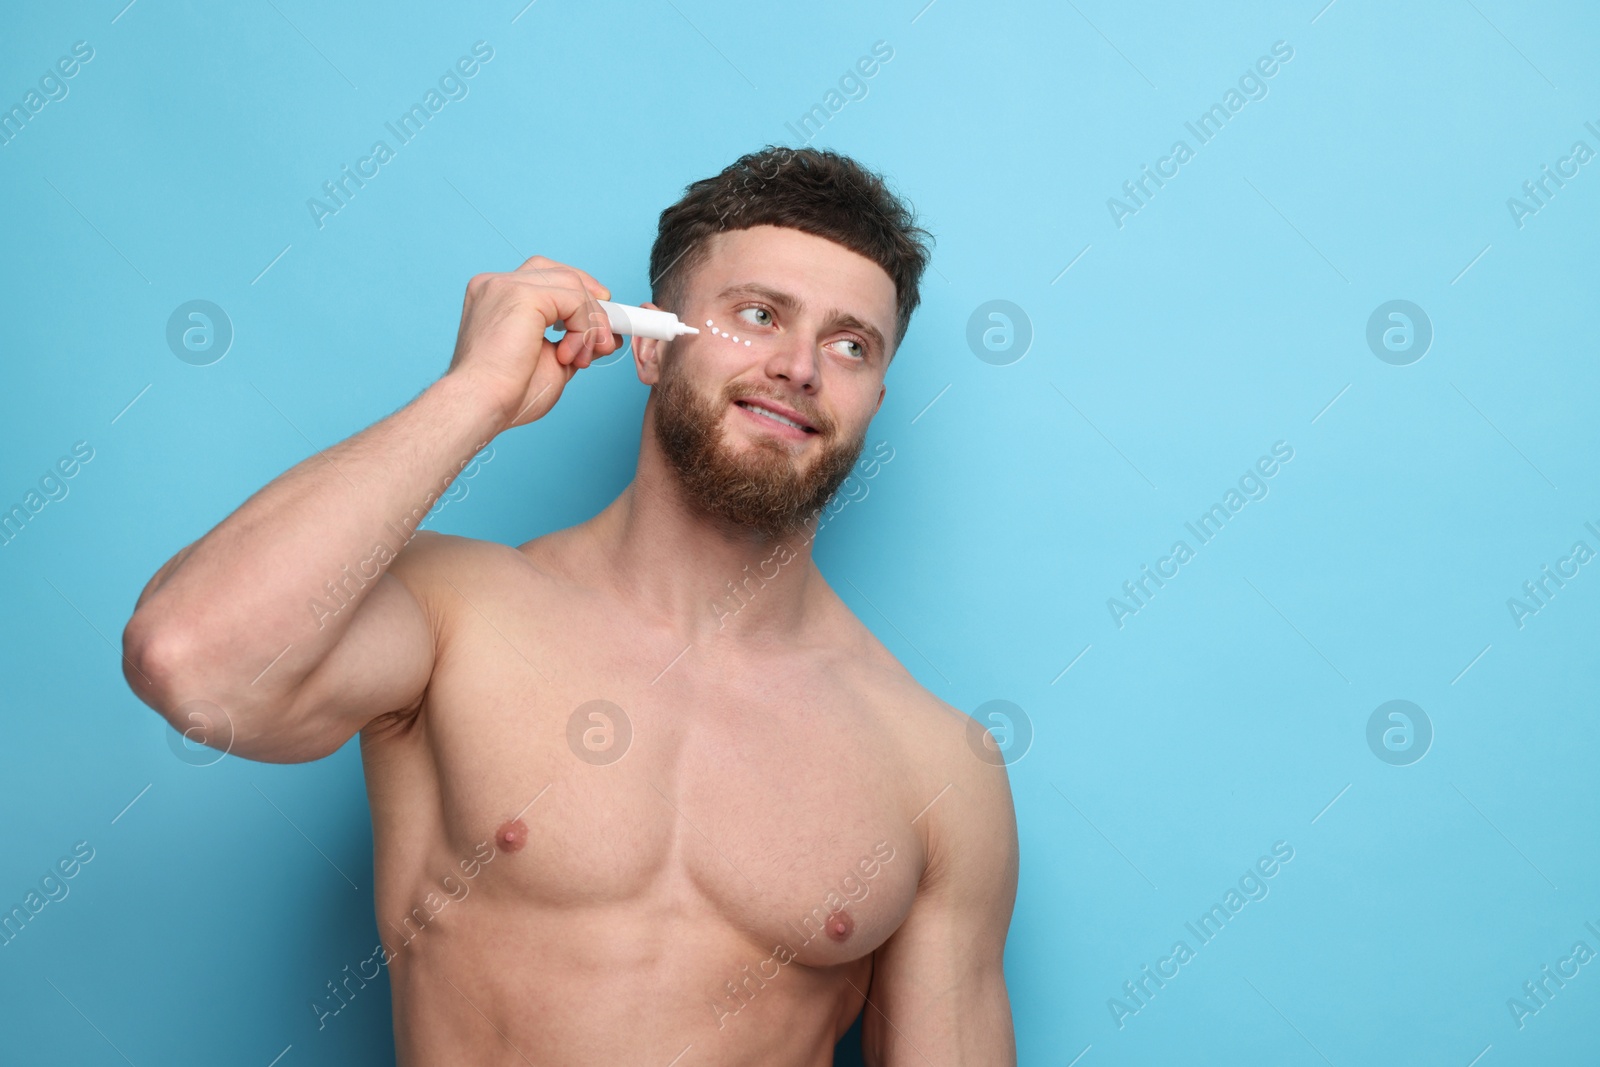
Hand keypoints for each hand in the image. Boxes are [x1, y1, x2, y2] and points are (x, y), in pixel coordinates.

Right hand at [445, 255, 624, 429]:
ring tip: (582, 358)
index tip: (600, 323)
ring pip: (572, 284)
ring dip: (590, 323)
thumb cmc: (507, 393)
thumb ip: (576, 342)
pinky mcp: (521, 294)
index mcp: (496, 296)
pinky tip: (568, 356)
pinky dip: (583, 328)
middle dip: (591, 303)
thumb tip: (609, 334)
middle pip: (560, 272)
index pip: (545, 276)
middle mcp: (496, 284)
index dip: (579, 294)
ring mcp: (505, 285)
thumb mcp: (552, 361)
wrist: (480, 405)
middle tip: (602, 341)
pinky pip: (574, 298)